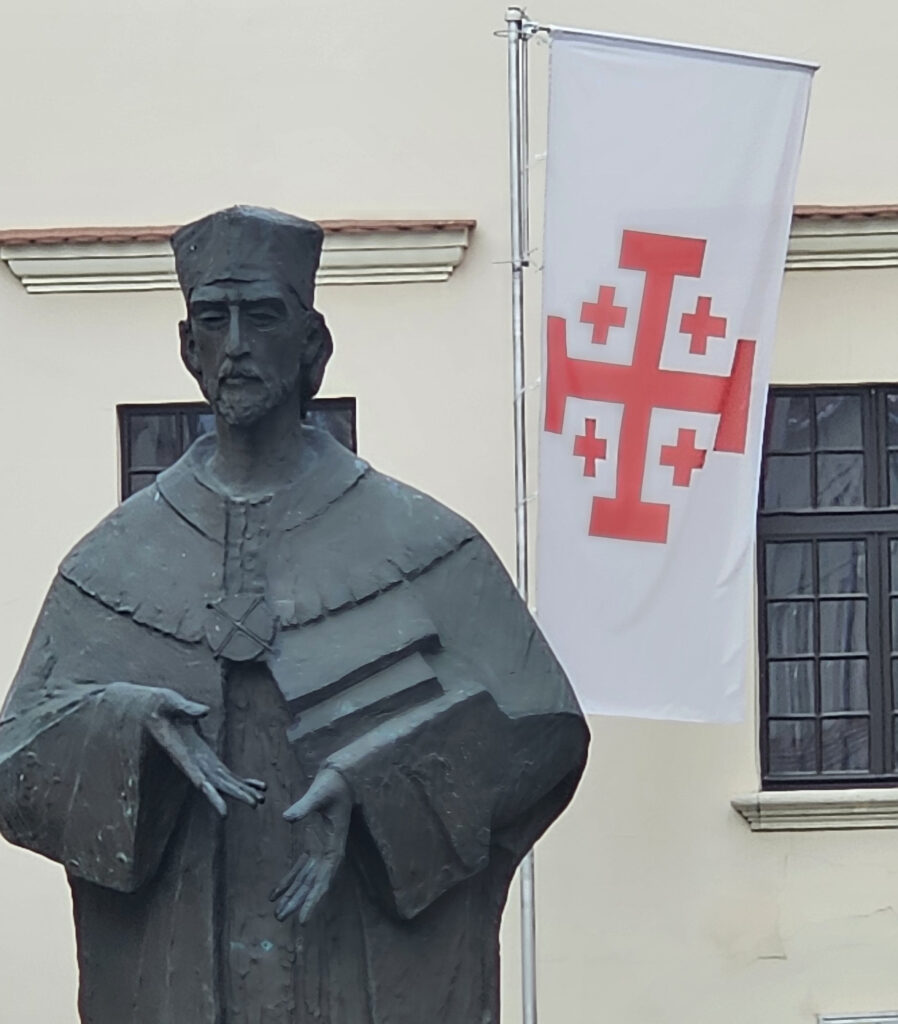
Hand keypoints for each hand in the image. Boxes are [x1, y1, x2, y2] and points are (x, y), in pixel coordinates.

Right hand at [108, 682, 265, 816]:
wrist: (150, 711)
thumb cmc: (157, 704)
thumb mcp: (168, 701)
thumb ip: (185, 707)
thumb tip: (205, 711)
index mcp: (179, 751)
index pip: (192, 770)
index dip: (204, 782)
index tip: (215, 794)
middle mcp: (191, 762)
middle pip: (213, 783)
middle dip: (233, 793)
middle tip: (254, 804)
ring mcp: (200, 761)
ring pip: (222, 782)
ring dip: (241, 791)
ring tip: (261, 800)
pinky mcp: (207, 758)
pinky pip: (225, 773)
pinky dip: (241, 780)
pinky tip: (257, 786)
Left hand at [270, 768, 351, 922]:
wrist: (339, 777)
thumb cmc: (333, 784)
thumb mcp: (319, 793)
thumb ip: (304, 806)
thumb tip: (287, 817)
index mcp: (334, 845)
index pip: (324, 878)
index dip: (314, 899)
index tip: (303, 919)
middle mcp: (328, 852)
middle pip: (313, 883)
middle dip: (298, 901)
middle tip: (281, 918)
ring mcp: (320, 850)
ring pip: (305, 879)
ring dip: (292, 895)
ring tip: (277, 912)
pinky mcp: (312, 844)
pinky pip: (300, 868)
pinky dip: (288, 880)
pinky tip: (275, 893)